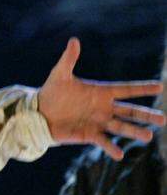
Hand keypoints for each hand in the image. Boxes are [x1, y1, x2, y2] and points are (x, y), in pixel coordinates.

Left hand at [37, 38, 163, 159]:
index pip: (126, 89)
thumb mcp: (60, 74)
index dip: (142, 88)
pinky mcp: (89, 134)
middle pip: (130, 111)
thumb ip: (69, 59)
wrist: (39, 113)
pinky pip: (103, 141)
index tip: (160, 86)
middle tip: (163, 119)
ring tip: (148, 136)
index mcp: (101, 92)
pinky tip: (119, 154)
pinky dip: (111, 147)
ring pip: (121, 127)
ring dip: (134, 131)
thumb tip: (74, 40)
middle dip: (146, 115)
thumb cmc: (51, 92)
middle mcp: (104, 108)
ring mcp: (98, 122)